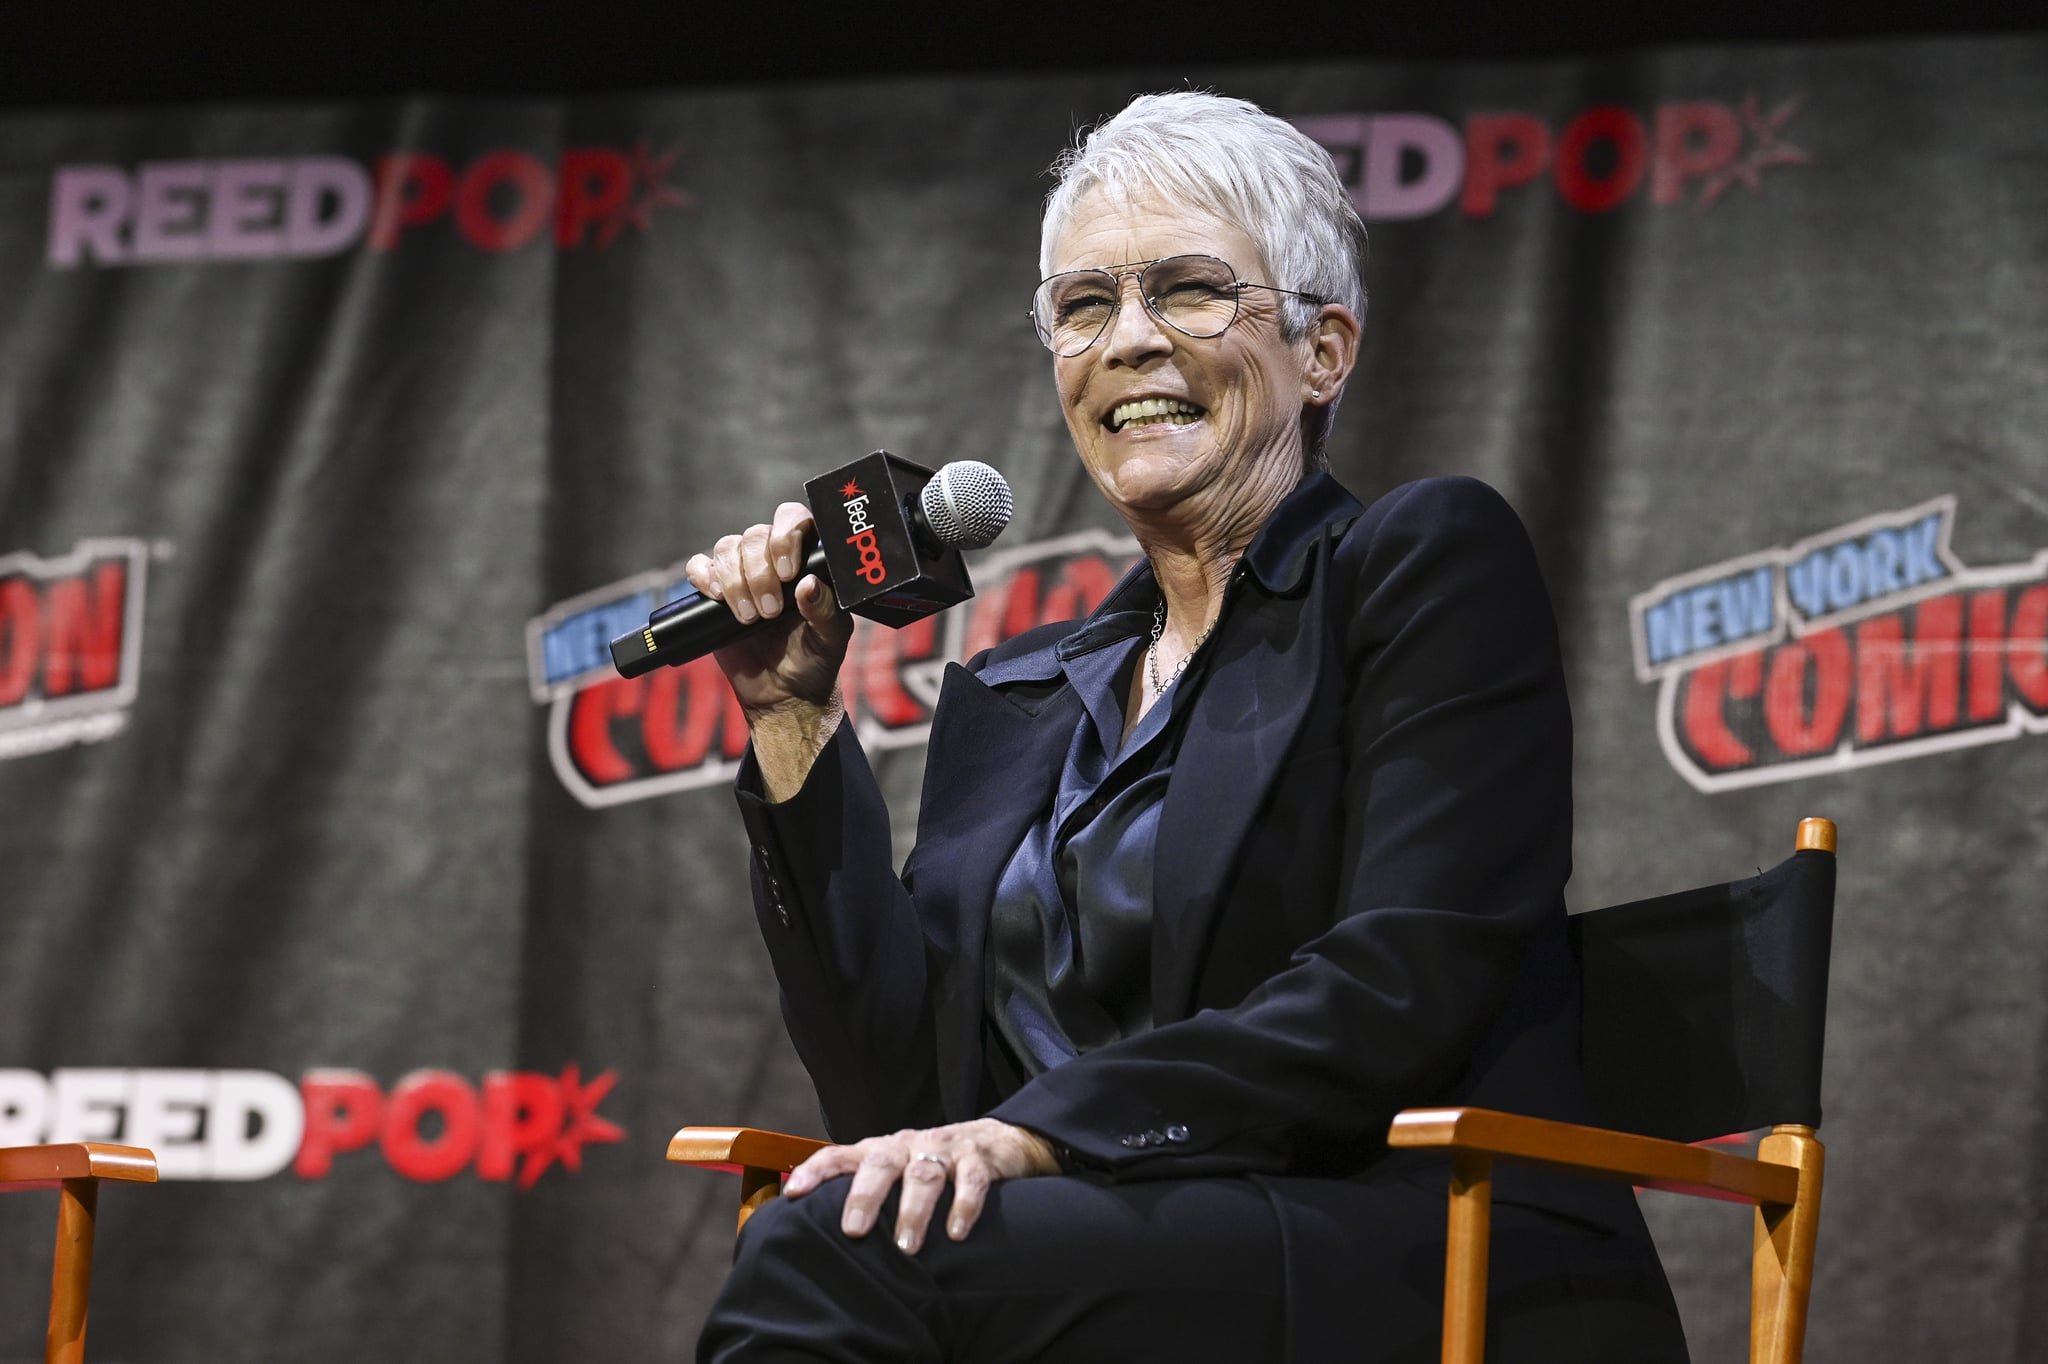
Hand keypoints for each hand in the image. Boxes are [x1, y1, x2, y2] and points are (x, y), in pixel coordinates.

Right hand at [683, 502, 854, 718]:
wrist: (783, 692)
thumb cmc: (814, 658)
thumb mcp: (831, 638)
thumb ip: (825, 610)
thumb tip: (808, 584)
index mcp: (806, 558)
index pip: (794, 520)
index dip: (786, 537)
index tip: (789, 574)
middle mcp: (773, 558)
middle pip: (756, 535)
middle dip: (760, 574)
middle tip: (770, 611)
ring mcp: (742, 572)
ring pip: (728, 548)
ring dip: (736, 582)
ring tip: (750, 618)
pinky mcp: (714, 590)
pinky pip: (699, 566)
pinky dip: (705, 577)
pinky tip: (718, 599)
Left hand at [783, 1118, 1058, 1253]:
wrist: (996, 1141)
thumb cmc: (932, 1167)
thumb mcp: (896, 1175)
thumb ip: (867, 1197)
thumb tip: (820, 1239)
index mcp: (880, 1151)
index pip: (839, 1155)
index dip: (815, 1172)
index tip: (793, 1194)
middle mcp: (906, 1146)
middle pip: (881, 1163)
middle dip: (865, 1196)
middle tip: (854, 1230)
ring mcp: (943, 1150)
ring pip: (924, 1175)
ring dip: (913, 1211)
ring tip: (907, 1248)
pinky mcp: (978, 1159)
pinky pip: (971, 1181)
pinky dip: (963, 1206)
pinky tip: (956, 1233)